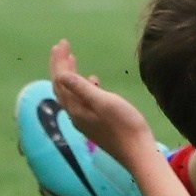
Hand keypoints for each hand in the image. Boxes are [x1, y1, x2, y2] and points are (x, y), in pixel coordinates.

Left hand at [49, 39, 156, 167]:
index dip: (58, 61)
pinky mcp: (95, 123)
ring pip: (71, 93)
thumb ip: (82, 88)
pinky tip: (93, 81)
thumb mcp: (104, 102)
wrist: (137, 152)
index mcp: (75, 108)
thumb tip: (61, 75)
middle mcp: (75, 114)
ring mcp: (85, 120)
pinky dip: (83, 86)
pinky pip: (82, 100)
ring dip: (70, 75)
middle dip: (60, 65)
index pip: (60, 81)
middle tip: (62, 46)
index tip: (61, 43)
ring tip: (72, 58)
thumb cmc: (124, 125)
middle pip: (62, 86)